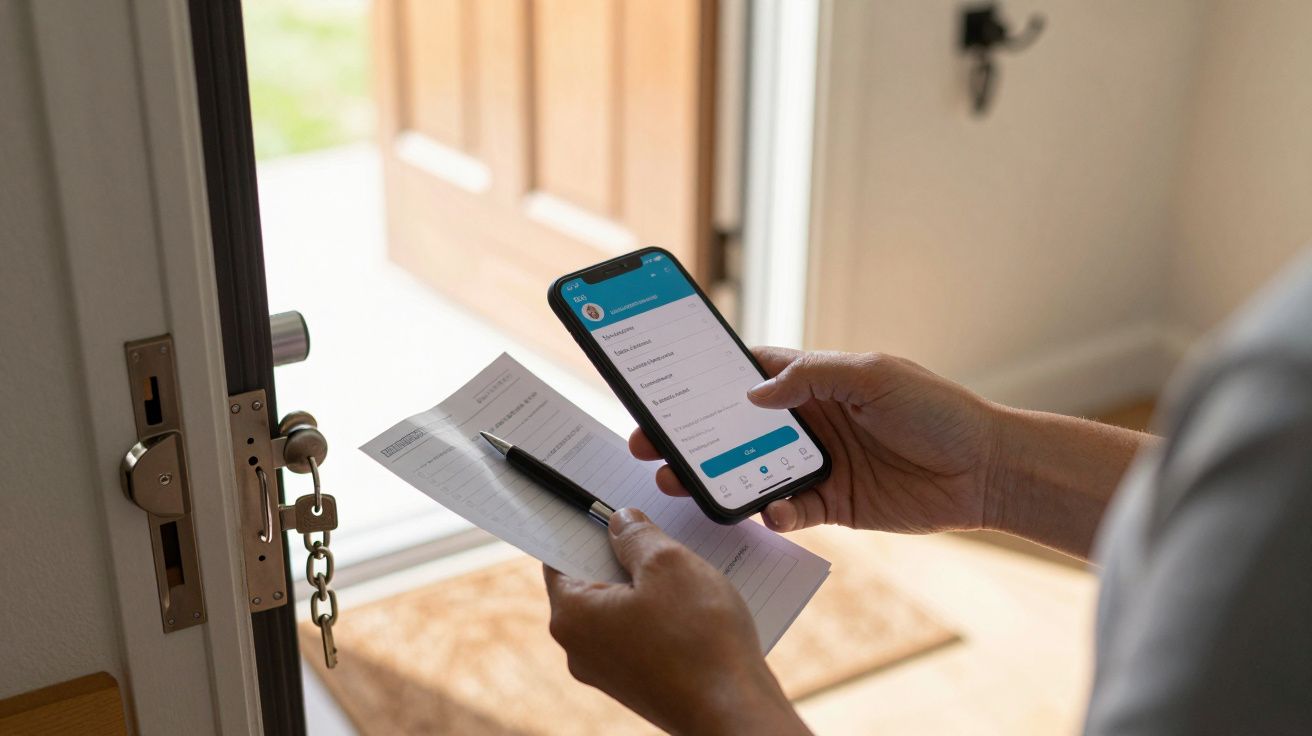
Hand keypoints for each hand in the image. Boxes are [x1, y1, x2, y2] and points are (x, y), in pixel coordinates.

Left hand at [543, 508, 808, 735]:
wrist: (735, 712)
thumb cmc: (699, 638)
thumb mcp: (667, 563)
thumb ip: (635, 534)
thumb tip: (620, 521)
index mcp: (572, 616)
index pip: (558, 557)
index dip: (582, 527)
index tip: (602, 507)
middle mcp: (581, 649)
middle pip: (592, 582)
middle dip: (623, 554)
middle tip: (655, 531)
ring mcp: (611, 672)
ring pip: (622, 608)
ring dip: (648, 585)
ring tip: (685, 568)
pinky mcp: (641, 684)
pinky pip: (643, 634)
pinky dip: (663, 614)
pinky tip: (696, 604)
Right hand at [630, 347, 999, 533]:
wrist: (987, 470)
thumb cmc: (937, 410)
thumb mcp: (875, 375)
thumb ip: (813, 377)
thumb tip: (755, 393)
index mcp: (814, 381)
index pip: (747, 375)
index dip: (705, 380)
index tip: (663, 386)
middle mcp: (807, 422)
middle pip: (733, 427)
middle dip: (690, 435)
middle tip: (649, 444)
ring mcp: (817, 464)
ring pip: (748, 470)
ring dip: (713, 477)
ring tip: (680, 481)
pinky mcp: (830, 504)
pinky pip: (786, 510)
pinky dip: (770, 513)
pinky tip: (765, 511)